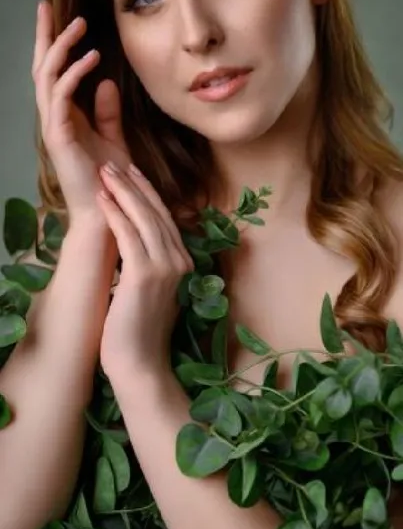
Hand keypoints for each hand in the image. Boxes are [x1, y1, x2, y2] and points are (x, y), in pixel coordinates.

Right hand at [32, 0, 131, 226]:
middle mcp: (54, 118)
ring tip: (78, 25)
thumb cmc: (109, 180)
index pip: (53, 72)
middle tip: (48, 6)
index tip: (55, 14)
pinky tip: (91, 57)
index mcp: (64, 116)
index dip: (51, 43)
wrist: (107, 212)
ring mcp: (53, 126)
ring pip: (47, 77)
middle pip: (41, 68)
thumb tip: (106, 81)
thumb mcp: (113, 138)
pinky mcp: (59, 136)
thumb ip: (108, 112)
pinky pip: (61, 97)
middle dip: (44, 36)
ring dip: (61, 48)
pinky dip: (74, 74)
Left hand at [96, 161, 194, 380]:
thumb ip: (148, 266)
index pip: (164, 218)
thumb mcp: (150, 292)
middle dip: (134, 184)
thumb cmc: (138, 333)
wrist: (141, 365)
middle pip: (157, 212)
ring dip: (123, 192)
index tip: (130, 173)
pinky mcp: (145, 275)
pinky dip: (114, 214)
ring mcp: (165, 267)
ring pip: (144, 218)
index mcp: (183, 263)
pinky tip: (101, 199)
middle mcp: (180, 261)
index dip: (146, 193)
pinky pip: (128, 235)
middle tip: (113, 163)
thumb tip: (132, 245)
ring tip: (104, 172)